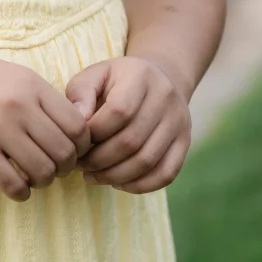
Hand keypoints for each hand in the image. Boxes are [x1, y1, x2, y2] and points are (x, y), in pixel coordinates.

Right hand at [0, 48, 95, 202]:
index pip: (77, 125)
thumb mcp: (5, 72)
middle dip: (64, 167)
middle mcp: (19, 107)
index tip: (69, 150)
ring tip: (32, 176)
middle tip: (53, 168)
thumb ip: (36, 94)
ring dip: (43, 181)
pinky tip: (14, 186)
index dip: (81, 144)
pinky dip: (21, 192)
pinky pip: (14, 185)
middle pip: (65, 152)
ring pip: (44, 172)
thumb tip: (69, 124)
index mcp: (30, 84)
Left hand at [64, 58, 190, 192]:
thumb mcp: (95, 76)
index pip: (118, 112)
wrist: (158, 80)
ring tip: (92, 176)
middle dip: (99, 160)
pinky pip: (165, 174)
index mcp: (141, 76)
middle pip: (131, 141)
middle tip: (80, 165)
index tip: (76, 142)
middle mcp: (166, 98)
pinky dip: (139, 185)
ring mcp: (179, 122)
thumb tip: (78, 120)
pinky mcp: (185, 143)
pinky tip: (117, 182)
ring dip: (114, 175)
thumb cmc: (116, 82)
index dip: (93, 133)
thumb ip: (80, 93)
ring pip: (147, 161)